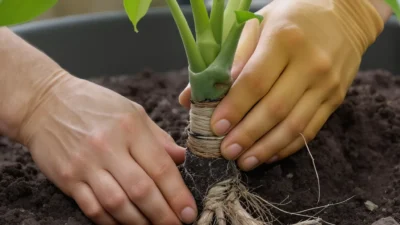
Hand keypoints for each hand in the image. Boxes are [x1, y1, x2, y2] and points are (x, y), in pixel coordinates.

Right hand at [17, 72, 196, 224]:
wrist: (45, 103)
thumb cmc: (94, 105)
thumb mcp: (132, 111)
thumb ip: (157, 137)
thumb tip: (181, 158)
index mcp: (130, 127)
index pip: (160, 167)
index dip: (178, 194)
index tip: (190, 211)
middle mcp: (108, 147)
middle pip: (142, 190)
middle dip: (163, 214)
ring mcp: (85, 164)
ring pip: (118, 204)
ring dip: (140, 222)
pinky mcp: (67, 178)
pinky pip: (93, 208)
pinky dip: (112, 222)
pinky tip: (125, 224)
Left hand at [179, 0, 385, 170]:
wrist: (345, 14)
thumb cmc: (291, 18)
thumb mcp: (257, 25)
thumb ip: (226, 60)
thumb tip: (191, 97)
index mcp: (284, 38)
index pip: (254, 81)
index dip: (234, 107)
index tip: (215, 127)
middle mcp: (309, 62)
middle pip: (274, 108)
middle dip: (247, 135)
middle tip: (225, 152)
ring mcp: (326, 83)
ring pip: (293, 125)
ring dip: (265, 148)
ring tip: (244, 161)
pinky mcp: (335, 98)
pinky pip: (309, 129)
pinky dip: (286, 146)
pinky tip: (268, 154)